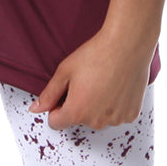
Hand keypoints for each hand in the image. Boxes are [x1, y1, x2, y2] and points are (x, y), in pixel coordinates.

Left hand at [28, 27, 155, 130]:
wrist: (129, 42)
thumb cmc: (97, 53)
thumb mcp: (65, 72)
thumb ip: (48, 94)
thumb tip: (35, 109)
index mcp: (76, 113)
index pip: (55, 123)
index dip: (57, 107)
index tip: (66, 92)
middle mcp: (96, 121)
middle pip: (78, 120)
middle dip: (79, 105)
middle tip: (88, 82)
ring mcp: (115, 119)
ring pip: (98, 118)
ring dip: (98, 106)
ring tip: (104, 82)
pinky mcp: (131, 114)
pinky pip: (116, 115)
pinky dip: (115, 105)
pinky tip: (117, 86)